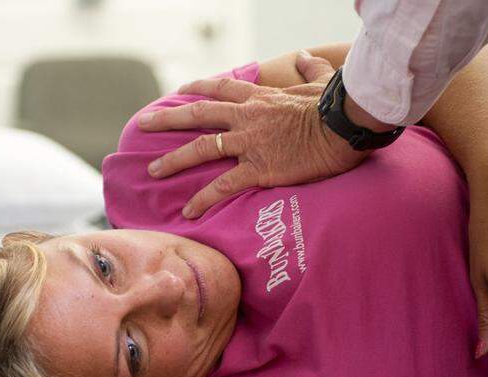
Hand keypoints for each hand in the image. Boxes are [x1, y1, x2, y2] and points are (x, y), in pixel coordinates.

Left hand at [138, 51, 368, 218]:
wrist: (343, 128)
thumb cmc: (336, 106)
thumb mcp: (322, 80)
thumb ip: (310, 67)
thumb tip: (305, 55)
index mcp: (260, 97)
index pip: (221, 87)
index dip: (197, 87)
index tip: (180, 90)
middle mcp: (247, 118)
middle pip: (198, 114)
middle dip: (168, 119)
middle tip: (144, 123)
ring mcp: (249, 143)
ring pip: (201, 150)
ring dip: (173, 160)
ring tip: (153, 171)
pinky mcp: (259, 169)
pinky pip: (223, 185)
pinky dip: (204, 199)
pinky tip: (189, 211)